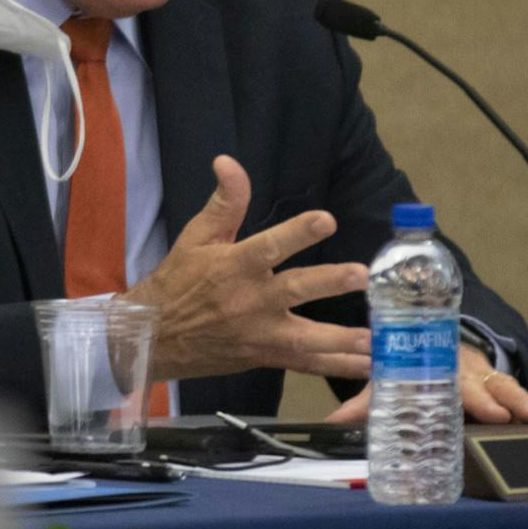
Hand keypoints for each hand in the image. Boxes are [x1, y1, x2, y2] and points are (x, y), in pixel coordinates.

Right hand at [124, 155, 370, 382]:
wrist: (154, 337)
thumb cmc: (178, 282)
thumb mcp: (196, 237)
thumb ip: (223, 202)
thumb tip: (228, 161)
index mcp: (233, 266)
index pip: (268, 246)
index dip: (297, 232)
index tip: (326, 220)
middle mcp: (250, 301)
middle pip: (294, 291)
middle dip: (328, 283)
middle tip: (361, 276)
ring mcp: (259, 334)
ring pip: (304, 338)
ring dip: (341, 339)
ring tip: (374, 339)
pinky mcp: (264, 357)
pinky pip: (305, 365)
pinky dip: (335, 367)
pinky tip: (367, 367)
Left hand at [323, 349, 527, 427]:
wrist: (434, 334)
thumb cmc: (412, 364)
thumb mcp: (387, 380)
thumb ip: (364, 403)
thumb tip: (331, 422)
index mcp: (429, 362)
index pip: (440, 374)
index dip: (446, 386)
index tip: (459, 399)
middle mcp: (456, 365)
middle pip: (473, 381)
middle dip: (486, 397)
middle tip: (499, 414)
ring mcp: (478, 371)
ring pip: (498, 382)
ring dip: (514, 398)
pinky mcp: (492, 379)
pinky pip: (509, 387)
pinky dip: (523, 402)